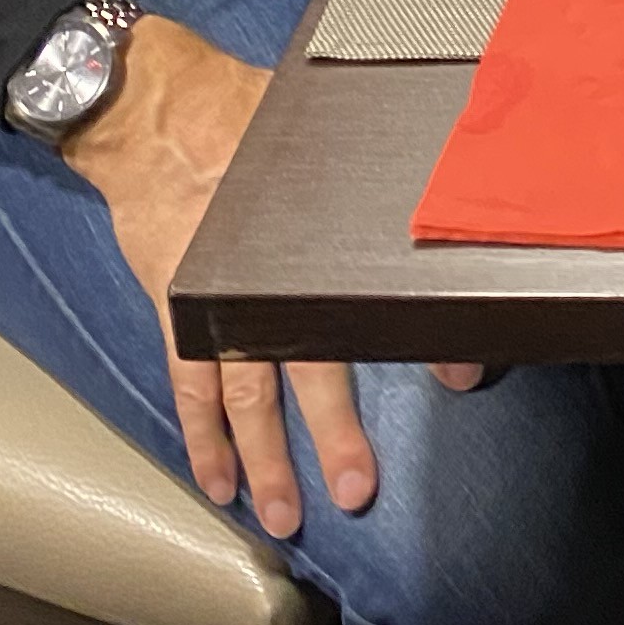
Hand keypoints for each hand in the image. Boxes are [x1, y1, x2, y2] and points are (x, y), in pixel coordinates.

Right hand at [61, 15, 480, 537]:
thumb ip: (372, 170)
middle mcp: (266, 271)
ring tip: (285, 514)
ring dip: (266, 457)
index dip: (424, 335)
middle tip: (359, 487)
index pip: (376, 291)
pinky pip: (192, 385)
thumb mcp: (322, 128)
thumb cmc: (248, 113)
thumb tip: (447, 180)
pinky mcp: (180, 307)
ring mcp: (218, 297)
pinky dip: (204, 436)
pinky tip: (220, 480)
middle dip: (335, 430)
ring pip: (245, 393)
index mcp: (310, 230)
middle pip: (308, 361)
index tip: (464, 373)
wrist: (159, 111)